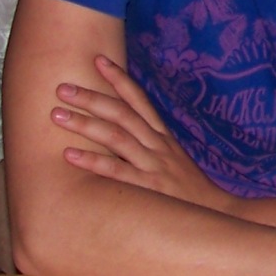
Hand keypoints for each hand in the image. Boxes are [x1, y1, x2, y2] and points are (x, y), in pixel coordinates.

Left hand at [51, 58, 222, 210]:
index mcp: (163, 136)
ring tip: (56, 115)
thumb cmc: (188, 191)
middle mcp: (158, 145)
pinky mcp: (151, 188)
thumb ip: (148, 147)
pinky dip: (92, 161)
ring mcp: (155, 165)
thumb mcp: (172, 161)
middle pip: (122, 113)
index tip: (98, 60)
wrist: (218, 215)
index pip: (139, 100)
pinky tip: (69, 155)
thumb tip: (116, 135)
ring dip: (85, 123)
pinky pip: (117, 171)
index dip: (119, 79)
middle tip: (62, 88)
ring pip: (117, 137)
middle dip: (91, 98)